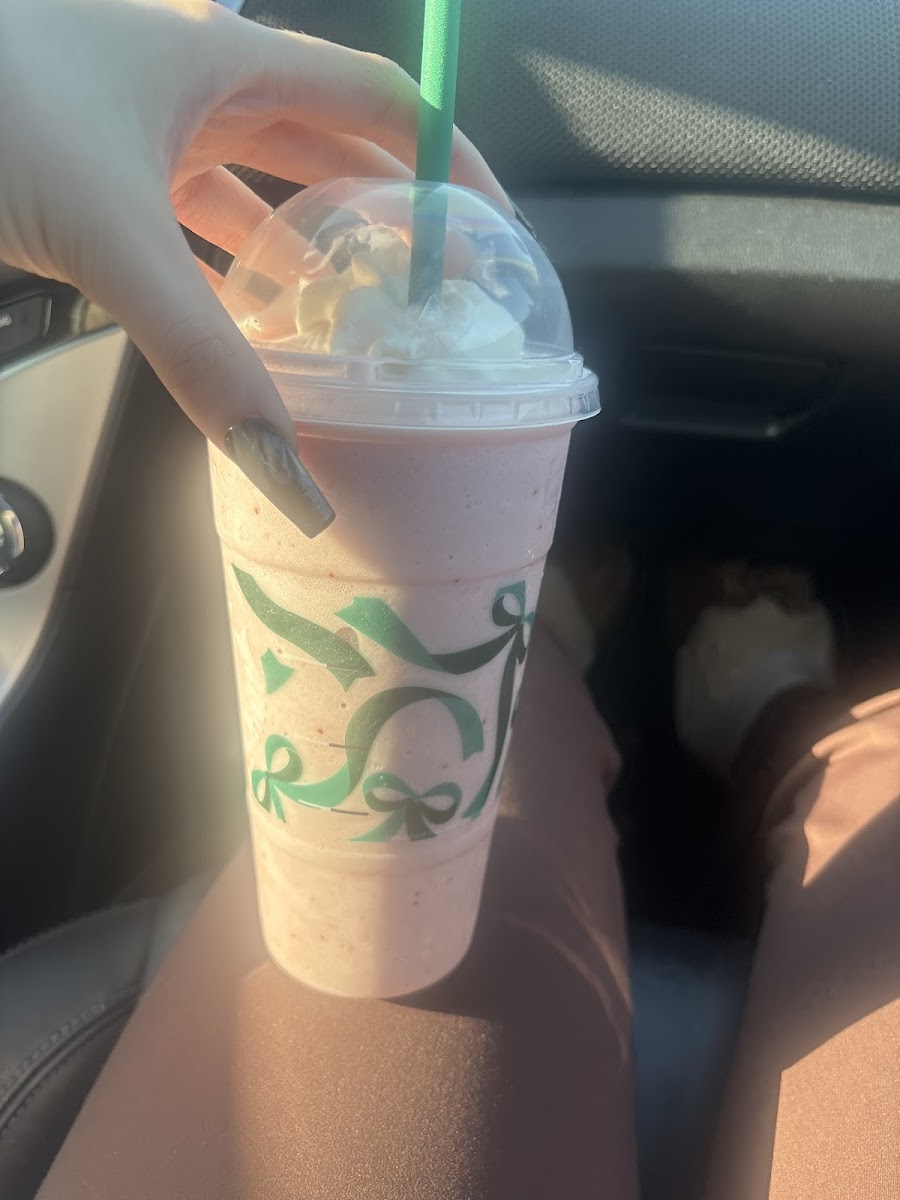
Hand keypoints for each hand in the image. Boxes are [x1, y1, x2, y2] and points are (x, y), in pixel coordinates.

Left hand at [0, 0, 506, 532]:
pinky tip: (251, 327)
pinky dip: (228, 275)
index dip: (449, 158)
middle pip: (328, 151)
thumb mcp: (117, 237)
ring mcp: (145, 130)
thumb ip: (206, 361)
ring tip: (354, 325)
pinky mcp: (102, 175)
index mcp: (226, 61)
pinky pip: (194, 226)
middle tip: (432, 296)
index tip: (492, 230)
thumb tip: (292, 476)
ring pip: (258, 194)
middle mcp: (197, 86)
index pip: (378, 100)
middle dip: (386, 218)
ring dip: (306, 256)